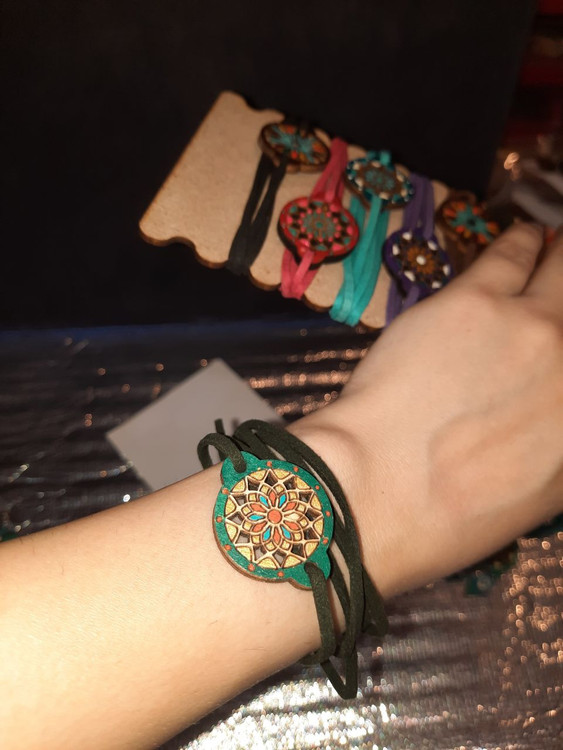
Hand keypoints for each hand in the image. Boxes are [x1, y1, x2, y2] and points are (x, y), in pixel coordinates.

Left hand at [294, 224, 562, 594]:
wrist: (382, 488)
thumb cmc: (452, 512)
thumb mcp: (540, 494)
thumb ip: (560, 439)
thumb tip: (552, 401)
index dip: (561, 350)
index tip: (554, 341)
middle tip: (560, 272)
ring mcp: (533, 325)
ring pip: (559, 265)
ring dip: (556, 254)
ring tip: (551, 243)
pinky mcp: (476, 299)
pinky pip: (508, 254)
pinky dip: (520, 243)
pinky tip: (522, 237)